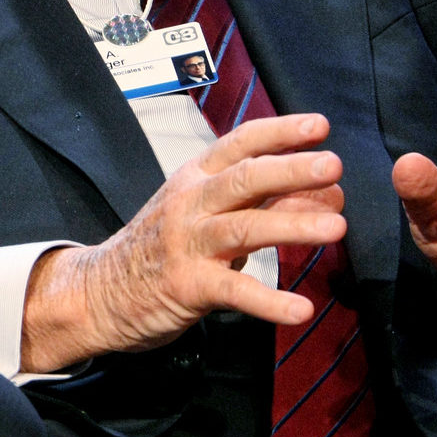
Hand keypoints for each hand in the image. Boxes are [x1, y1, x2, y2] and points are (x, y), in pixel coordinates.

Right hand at [20, 114, 346, 372]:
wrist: (100, 290)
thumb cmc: (162, 247)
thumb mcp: (206, 212)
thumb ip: (265, 201)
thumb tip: (330, 192)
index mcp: (195, 177)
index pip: (239, 143)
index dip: (279, 131)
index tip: (320, 126)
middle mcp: (191, 203)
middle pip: (244, 178)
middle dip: (291, 170)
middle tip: (332, 165)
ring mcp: (187, 243)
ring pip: (244, 227)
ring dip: (292, 225)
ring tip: (336, 227)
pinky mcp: (187, 286)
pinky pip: (234, 292)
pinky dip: (269, 302)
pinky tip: (300, 309)